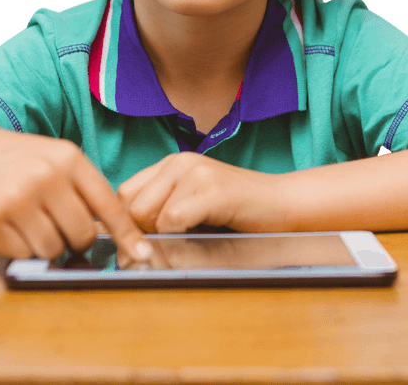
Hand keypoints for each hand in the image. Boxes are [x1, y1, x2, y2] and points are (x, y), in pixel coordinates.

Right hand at [0, 126, 150, 261]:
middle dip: (74, 240)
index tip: (142, 254)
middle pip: (82, 235)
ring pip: (52, 249)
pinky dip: (19, 247)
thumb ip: (83, 189)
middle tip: (57, 227)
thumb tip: (117, 235)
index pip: (108, 206)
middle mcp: (45, 176)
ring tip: (29, 222)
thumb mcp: (53, 159)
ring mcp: (15, 198)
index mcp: (68, 158)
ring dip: (45, 246)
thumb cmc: (14, 160)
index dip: (127, 235)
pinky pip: (21, 253)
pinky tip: (8, 225)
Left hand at [116, 152, 284, 233]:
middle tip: (175, 240)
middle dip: (145, 232)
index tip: (152, 240)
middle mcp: (179, 162)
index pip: (124, 195)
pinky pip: (172, 220)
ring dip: (164, 235)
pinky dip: (180, 236)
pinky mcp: (211, 189)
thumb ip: (160, 214)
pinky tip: (202, 233)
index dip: (132, 223)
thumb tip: (125, 245)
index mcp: (171, 164)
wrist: (283, 204)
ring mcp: (195, 172)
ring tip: (192, 234)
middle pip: (131, 207)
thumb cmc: (238, 212)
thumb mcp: (192, 206)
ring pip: (148, 215)